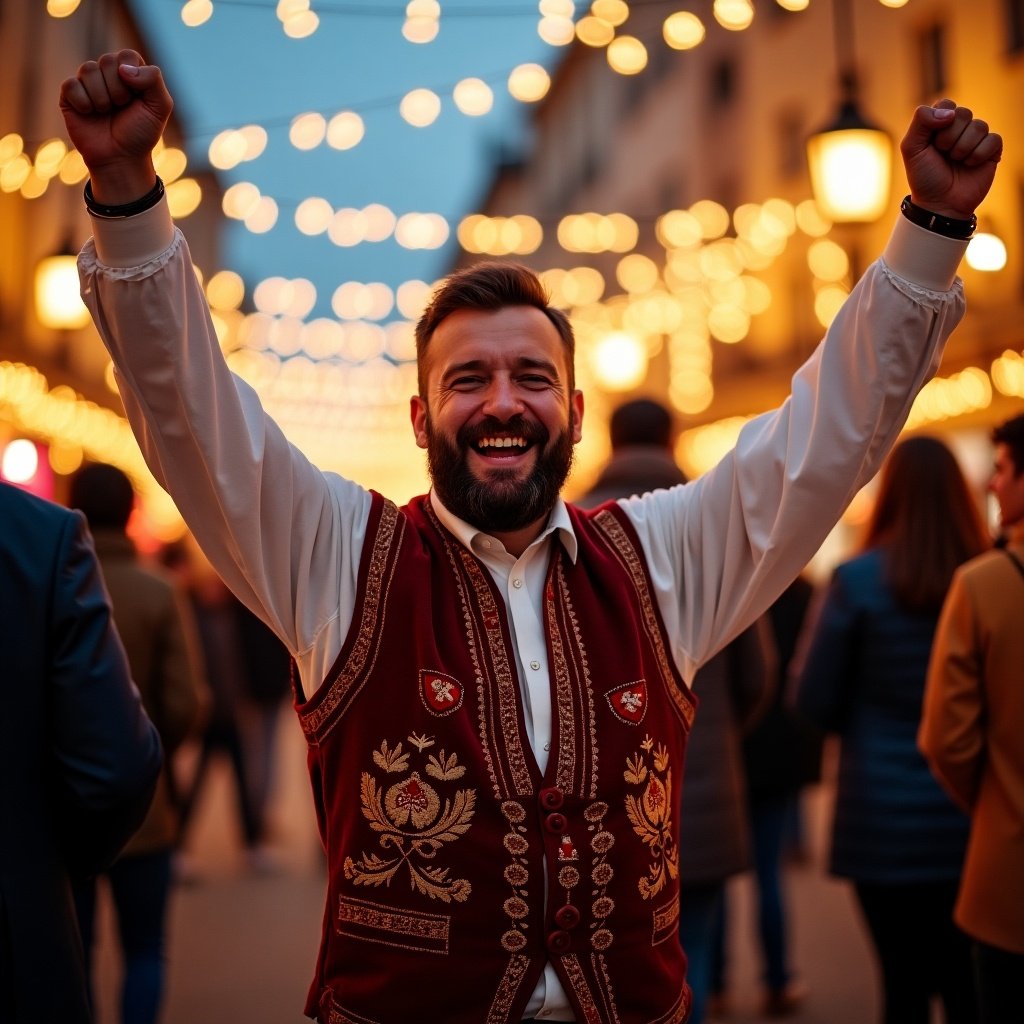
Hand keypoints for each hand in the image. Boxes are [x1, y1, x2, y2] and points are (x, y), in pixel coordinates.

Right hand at [59, 49, 172, 204]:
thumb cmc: (141, 133)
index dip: (133, 78)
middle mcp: (108, 73)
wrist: (120, 158)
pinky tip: (90, 114)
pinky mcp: (70, 94)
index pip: (127, 56)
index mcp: (130, 72)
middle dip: (118, 91)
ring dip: (102, 99)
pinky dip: (84, 104)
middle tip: (121, 108)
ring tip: (106, 113)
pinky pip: (71, 85)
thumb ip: (153, 79)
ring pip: (88, 70)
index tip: (136, 99)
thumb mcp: (160, 107)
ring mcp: (88, 82)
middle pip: (107, 61)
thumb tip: (123, 68)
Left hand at [900, 100, 1001, 219]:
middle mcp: (959, 128)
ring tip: (955, 162)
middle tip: (943, 154)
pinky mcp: (992, 150)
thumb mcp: (911, 149)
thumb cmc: (924, 177)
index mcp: (939, 124)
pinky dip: (978, 155)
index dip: (939, 121)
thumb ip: (921, 122)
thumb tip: (949, 112)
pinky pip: (993, 139)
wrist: (939, 204)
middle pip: (963, 113)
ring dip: (963, 149)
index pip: (946, 104)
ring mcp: (976, 138)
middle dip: (949, 138)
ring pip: (979, 126)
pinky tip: (970, 165)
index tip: (932, 141)